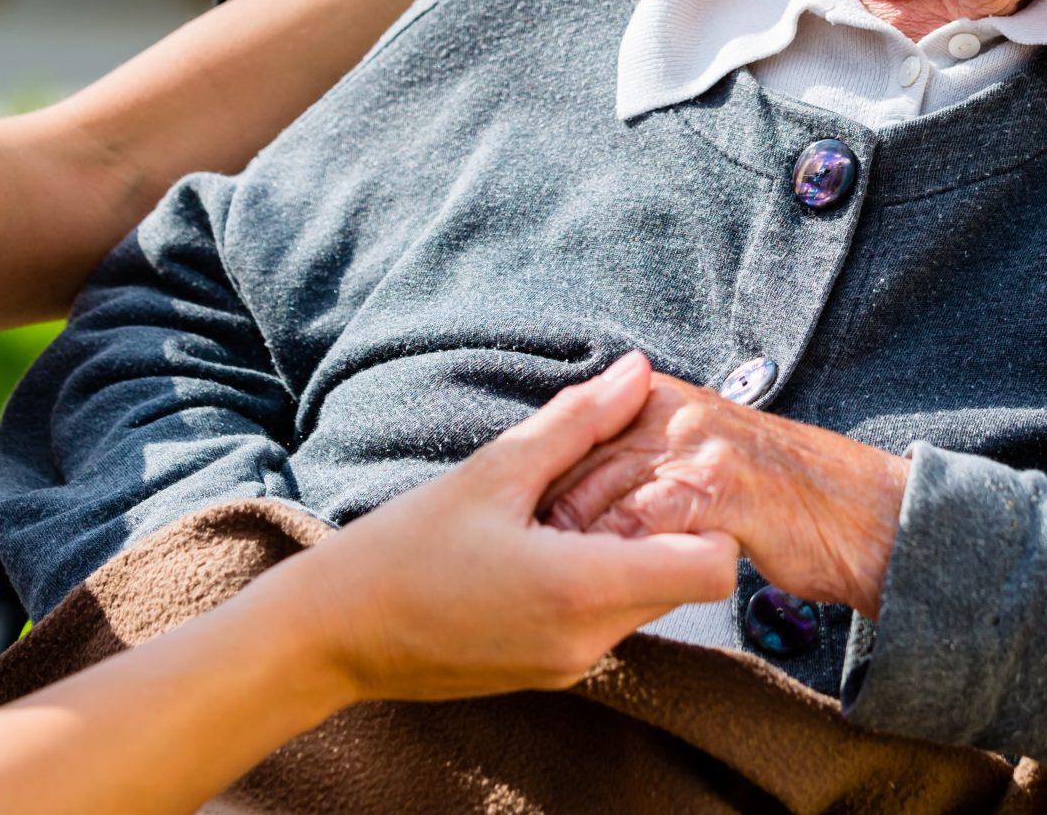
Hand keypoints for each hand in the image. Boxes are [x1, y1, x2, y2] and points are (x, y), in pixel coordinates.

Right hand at [260, 353, 737, 707]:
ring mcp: (570, 667)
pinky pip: (603, 622)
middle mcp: (589, 642)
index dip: (708, 518)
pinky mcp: (549, 675)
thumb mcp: (493, 471)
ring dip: (624, 552)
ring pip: (643, 601)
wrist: (333, 636)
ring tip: (558, 511)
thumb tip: (636, 372)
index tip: (666, 478)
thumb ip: (576, 422)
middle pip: (683, 582)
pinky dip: (593, 580)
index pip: (713, 569)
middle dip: (663, 527)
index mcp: (582, 590)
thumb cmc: (402, 550)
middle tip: (606, 479)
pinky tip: (537, 545)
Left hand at [538, 370, 909, 619]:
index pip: (571, 439)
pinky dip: (619, 558)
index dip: (537, 493)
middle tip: (514, 566)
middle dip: (542, 522)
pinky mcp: (717, 489)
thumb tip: (568, 501)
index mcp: (657, 401)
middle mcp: (670, 413)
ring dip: (572, 546)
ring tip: (547, 584)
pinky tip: (603, 587)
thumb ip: (638, 468)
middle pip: (576, 467)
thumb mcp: (699, 464)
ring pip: (604, 497)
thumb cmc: (778, 499)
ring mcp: (695, 447)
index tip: (510, 535)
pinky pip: (647, 526)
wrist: (860, 513)